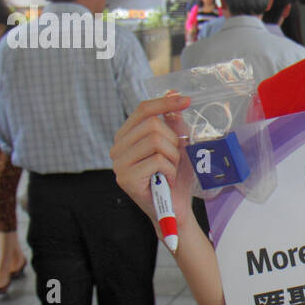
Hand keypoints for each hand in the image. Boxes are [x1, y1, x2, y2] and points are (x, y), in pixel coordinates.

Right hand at [110, 94, 195, 233]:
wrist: (176, 209)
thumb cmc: (176, 177)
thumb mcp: (179, 145)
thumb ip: (175, 123)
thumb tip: (172, 95)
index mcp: (127, 135)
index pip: (143, 109)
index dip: (165, 102)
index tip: (186, 100)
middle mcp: (118, 147)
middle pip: (152, 125)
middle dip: (173, 141)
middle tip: (174, 160)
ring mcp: (119, 163)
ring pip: (156, 142)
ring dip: (173, 158)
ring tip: (170, 171)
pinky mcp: (126, 178)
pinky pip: (156, 161)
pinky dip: (170, 171)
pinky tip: (166, 181)